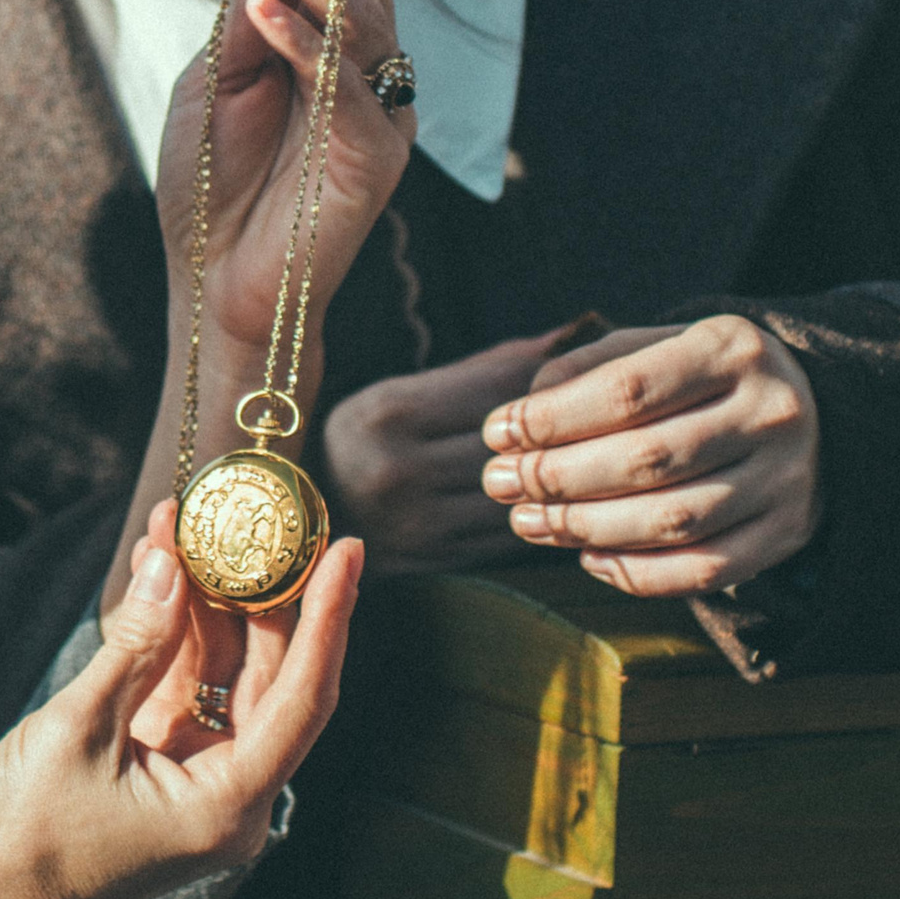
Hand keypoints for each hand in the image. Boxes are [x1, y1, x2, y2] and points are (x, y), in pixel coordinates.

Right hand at [0, 500, 359, 898]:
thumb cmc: (28, 839)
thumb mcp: (80, 728)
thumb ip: (135, 645)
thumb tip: (173, 565)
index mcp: (229, 804)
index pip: (304, 696)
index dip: (329, 618)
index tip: (346, 551)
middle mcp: (231, 795)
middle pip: (273, 678)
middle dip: (262, 594)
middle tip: (262, 519)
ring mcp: (200, 779)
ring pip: (228, 676)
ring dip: (207, 604)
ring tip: (187, 526)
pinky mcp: (167, 765)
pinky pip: (188, 687)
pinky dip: (175, 634)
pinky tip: (161, 573)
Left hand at [154, 0, 416, 357]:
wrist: (213, 284)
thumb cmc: (212, 185)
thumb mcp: (215, 81)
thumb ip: (246, 17)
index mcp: (326, 45)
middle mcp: (364, 70)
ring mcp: (378, 113)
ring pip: (358, 22)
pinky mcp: (376, 161)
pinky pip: (348, 92)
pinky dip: (306, 47)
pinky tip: (263, 10)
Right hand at [323, 331, 568, 574]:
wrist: (303, 522)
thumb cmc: (359, 443)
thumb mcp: (393, 395)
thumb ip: (475, 372)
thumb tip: (559, 340)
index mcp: (388, 413)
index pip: (493, 386)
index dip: (543, 373)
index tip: (574, 365)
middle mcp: (399, 467)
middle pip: (510, 438)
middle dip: (558, 420)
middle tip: (596, 407)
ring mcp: (417, 519)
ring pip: (516, 488)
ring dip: (554, 471)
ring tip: (585, 451)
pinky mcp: (435, 558)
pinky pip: (507, 532)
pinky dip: (538, 511)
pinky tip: (557, 496)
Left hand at [480, 315, 822, 597]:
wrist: (811, 414)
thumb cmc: (702, 379)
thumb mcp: (656, 347)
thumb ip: (590, 368)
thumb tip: (524, 416)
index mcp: (733, 348)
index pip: (627, 390)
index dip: (552, 419)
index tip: (497, 432)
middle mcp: (771, 411)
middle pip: (647, 459)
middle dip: (557, 477)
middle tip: (500, 483)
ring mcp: (786, 478)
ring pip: (673, 521)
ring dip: (586, 528)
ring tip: (529, 521)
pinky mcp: (786, 533)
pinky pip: (705, 571)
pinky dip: (638, 573)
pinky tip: (588, 557)